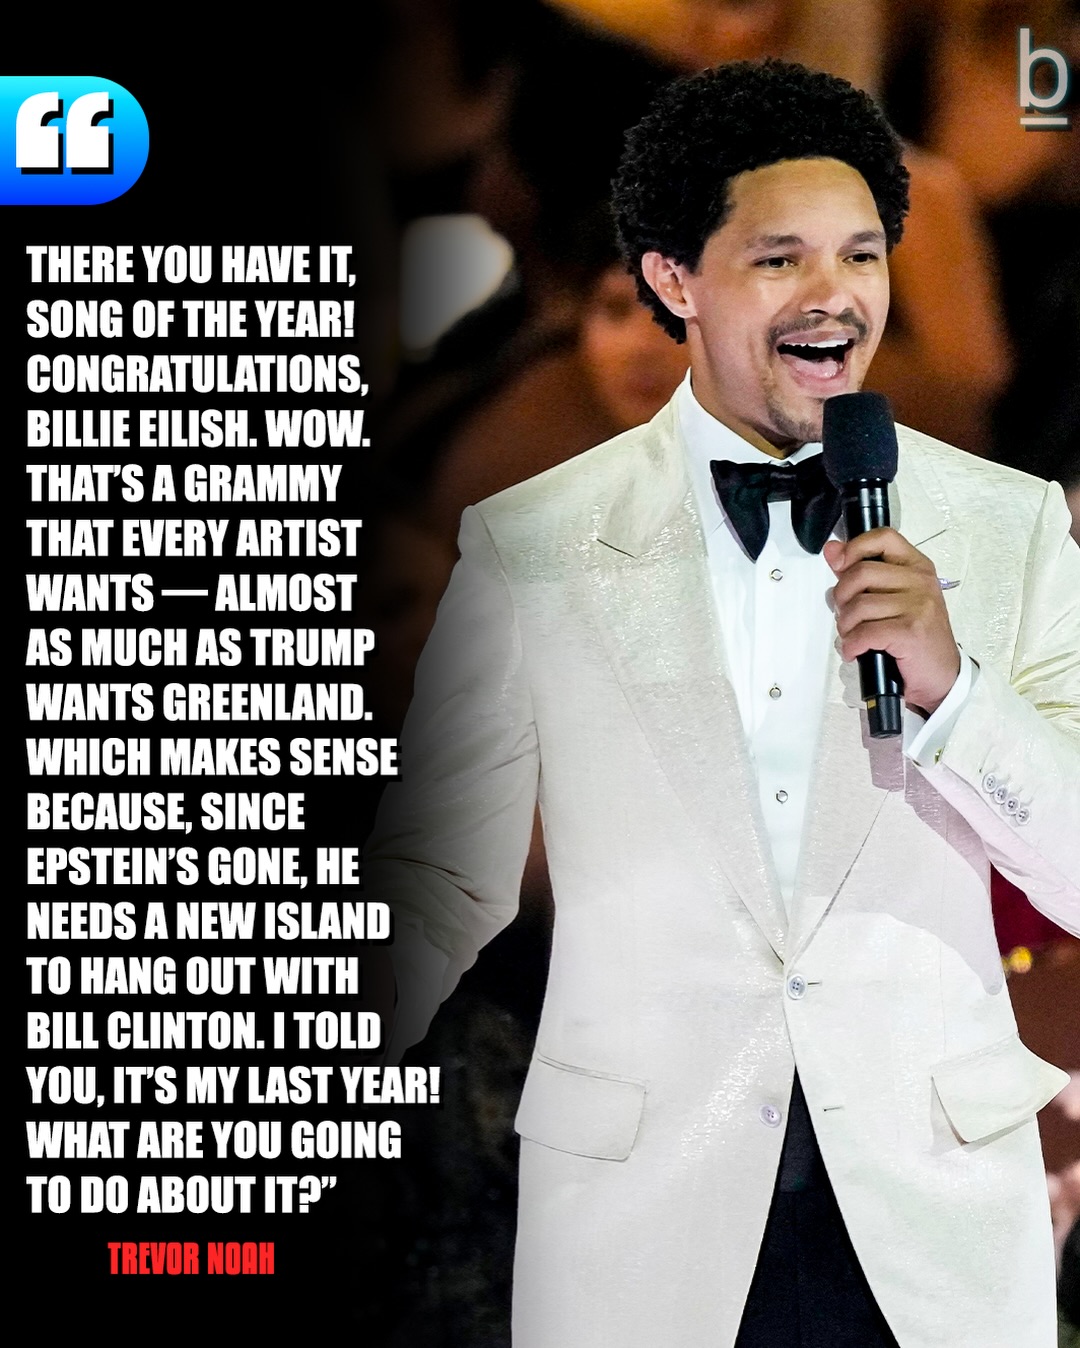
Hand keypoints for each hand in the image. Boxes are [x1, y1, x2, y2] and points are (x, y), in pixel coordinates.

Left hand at [824, 528, 960, 716]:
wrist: (942, 676)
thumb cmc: (916, 637)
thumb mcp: (893, 599)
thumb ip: (863, 574)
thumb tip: (832, 550)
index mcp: (917, 567)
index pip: (883, 538)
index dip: (854, 547)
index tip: (839, 564)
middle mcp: (920, 582)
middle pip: (861, 573)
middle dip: (842, 597)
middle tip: (847, 615)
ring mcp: (918, 606)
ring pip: (859, 605)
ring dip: (846, 626)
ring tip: (853, 636)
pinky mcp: (910, 632)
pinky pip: (864, 633)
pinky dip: (852, 645)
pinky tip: (855, 651)